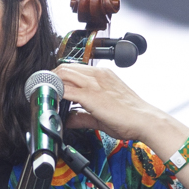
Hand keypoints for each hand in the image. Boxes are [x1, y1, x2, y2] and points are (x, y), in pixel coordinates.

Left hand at [53, 63, 187, 145]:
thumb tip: (69, 120)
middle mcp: (98, 74)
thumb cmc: (130, 116)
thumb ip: (83, 116)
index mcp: (102, 75)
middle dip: (51, 78)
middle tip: (43, 90)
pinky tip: (52, 101)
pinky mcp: (92, 95)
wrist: (145, 120)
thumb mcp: (102, 113)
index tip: (51, 87)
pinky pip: (67, 90)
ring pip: (64, 74)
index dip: (59, 76)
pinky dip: (56, 94)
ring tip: (44, 94)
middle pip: (65, 67)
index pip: (74, 69)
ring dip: (51, 83)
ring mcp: (95, 83)